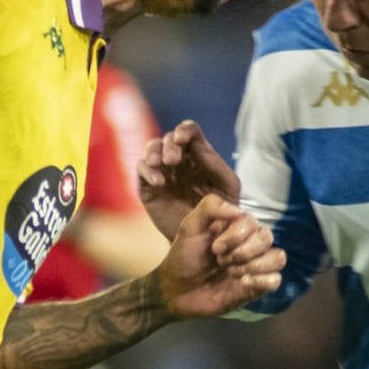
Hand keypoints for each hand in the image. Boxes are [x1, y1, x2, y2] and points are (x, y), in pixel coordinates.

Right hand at [134, 120, 240, 237]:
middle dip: (170, 145)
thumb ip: (215, 165)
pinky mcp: (148, 185)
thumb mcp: (227, 186)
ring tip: (159, 164)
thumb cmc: (222, 210)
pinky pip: (141, 169)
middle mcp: (179, 158)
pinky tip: (158, 182)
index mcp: (199, 154)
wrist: (205, 238)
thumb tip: (197, 146)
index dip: (185, 130)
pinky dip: (147, 171)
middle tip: (172, 160)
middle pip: (169, 138)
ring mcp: (162, 170)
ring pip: (152, 148)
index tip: (182, 139)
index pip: (190, 131)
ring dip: (154, 152)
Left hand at [149, 194, 284, 319]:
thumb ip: (210, 207)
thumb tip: (238, 210)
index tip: (214, 248)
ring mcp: (255, 266)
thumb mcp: (190, 227)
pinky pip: (276, 280)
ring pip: (278, 257)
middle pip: (267, 237)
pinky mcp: (257, 287)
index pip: (253, 222)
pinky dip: (262, 280)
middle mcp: (249, 244)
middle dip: (242, 251)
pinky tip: (242, 283)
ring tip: (232, 273)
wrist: (176, 291)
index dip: (236, 235)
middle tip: (220, 262)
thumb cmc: (183, 258)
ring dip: (254, 265)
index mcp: (236, 227)